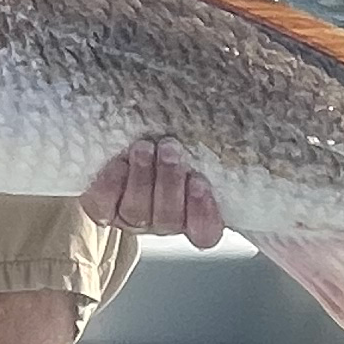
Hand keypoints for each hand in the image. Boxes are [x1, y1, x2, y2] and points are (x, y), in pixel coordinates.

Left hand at [82, 137, 224, 244]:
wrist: (119, 146)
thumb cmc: (166, 143)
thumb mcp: (193, 146)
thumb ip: (208, 145)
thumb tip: (240, 111)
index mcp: (192, 214)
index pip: (205, 232)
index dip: (204, 214)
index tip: (200, 182)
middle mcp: (163, 222)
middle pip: (169, 218)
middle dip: (169, 182)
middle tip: (170, 149)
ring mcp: (132, 220)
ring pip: (138, 212)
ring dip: (142, 178)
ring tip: (144, 148)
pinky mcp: (103, 210)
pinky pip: (105, 206)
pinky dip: (113, 183)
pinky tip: (119, 162)